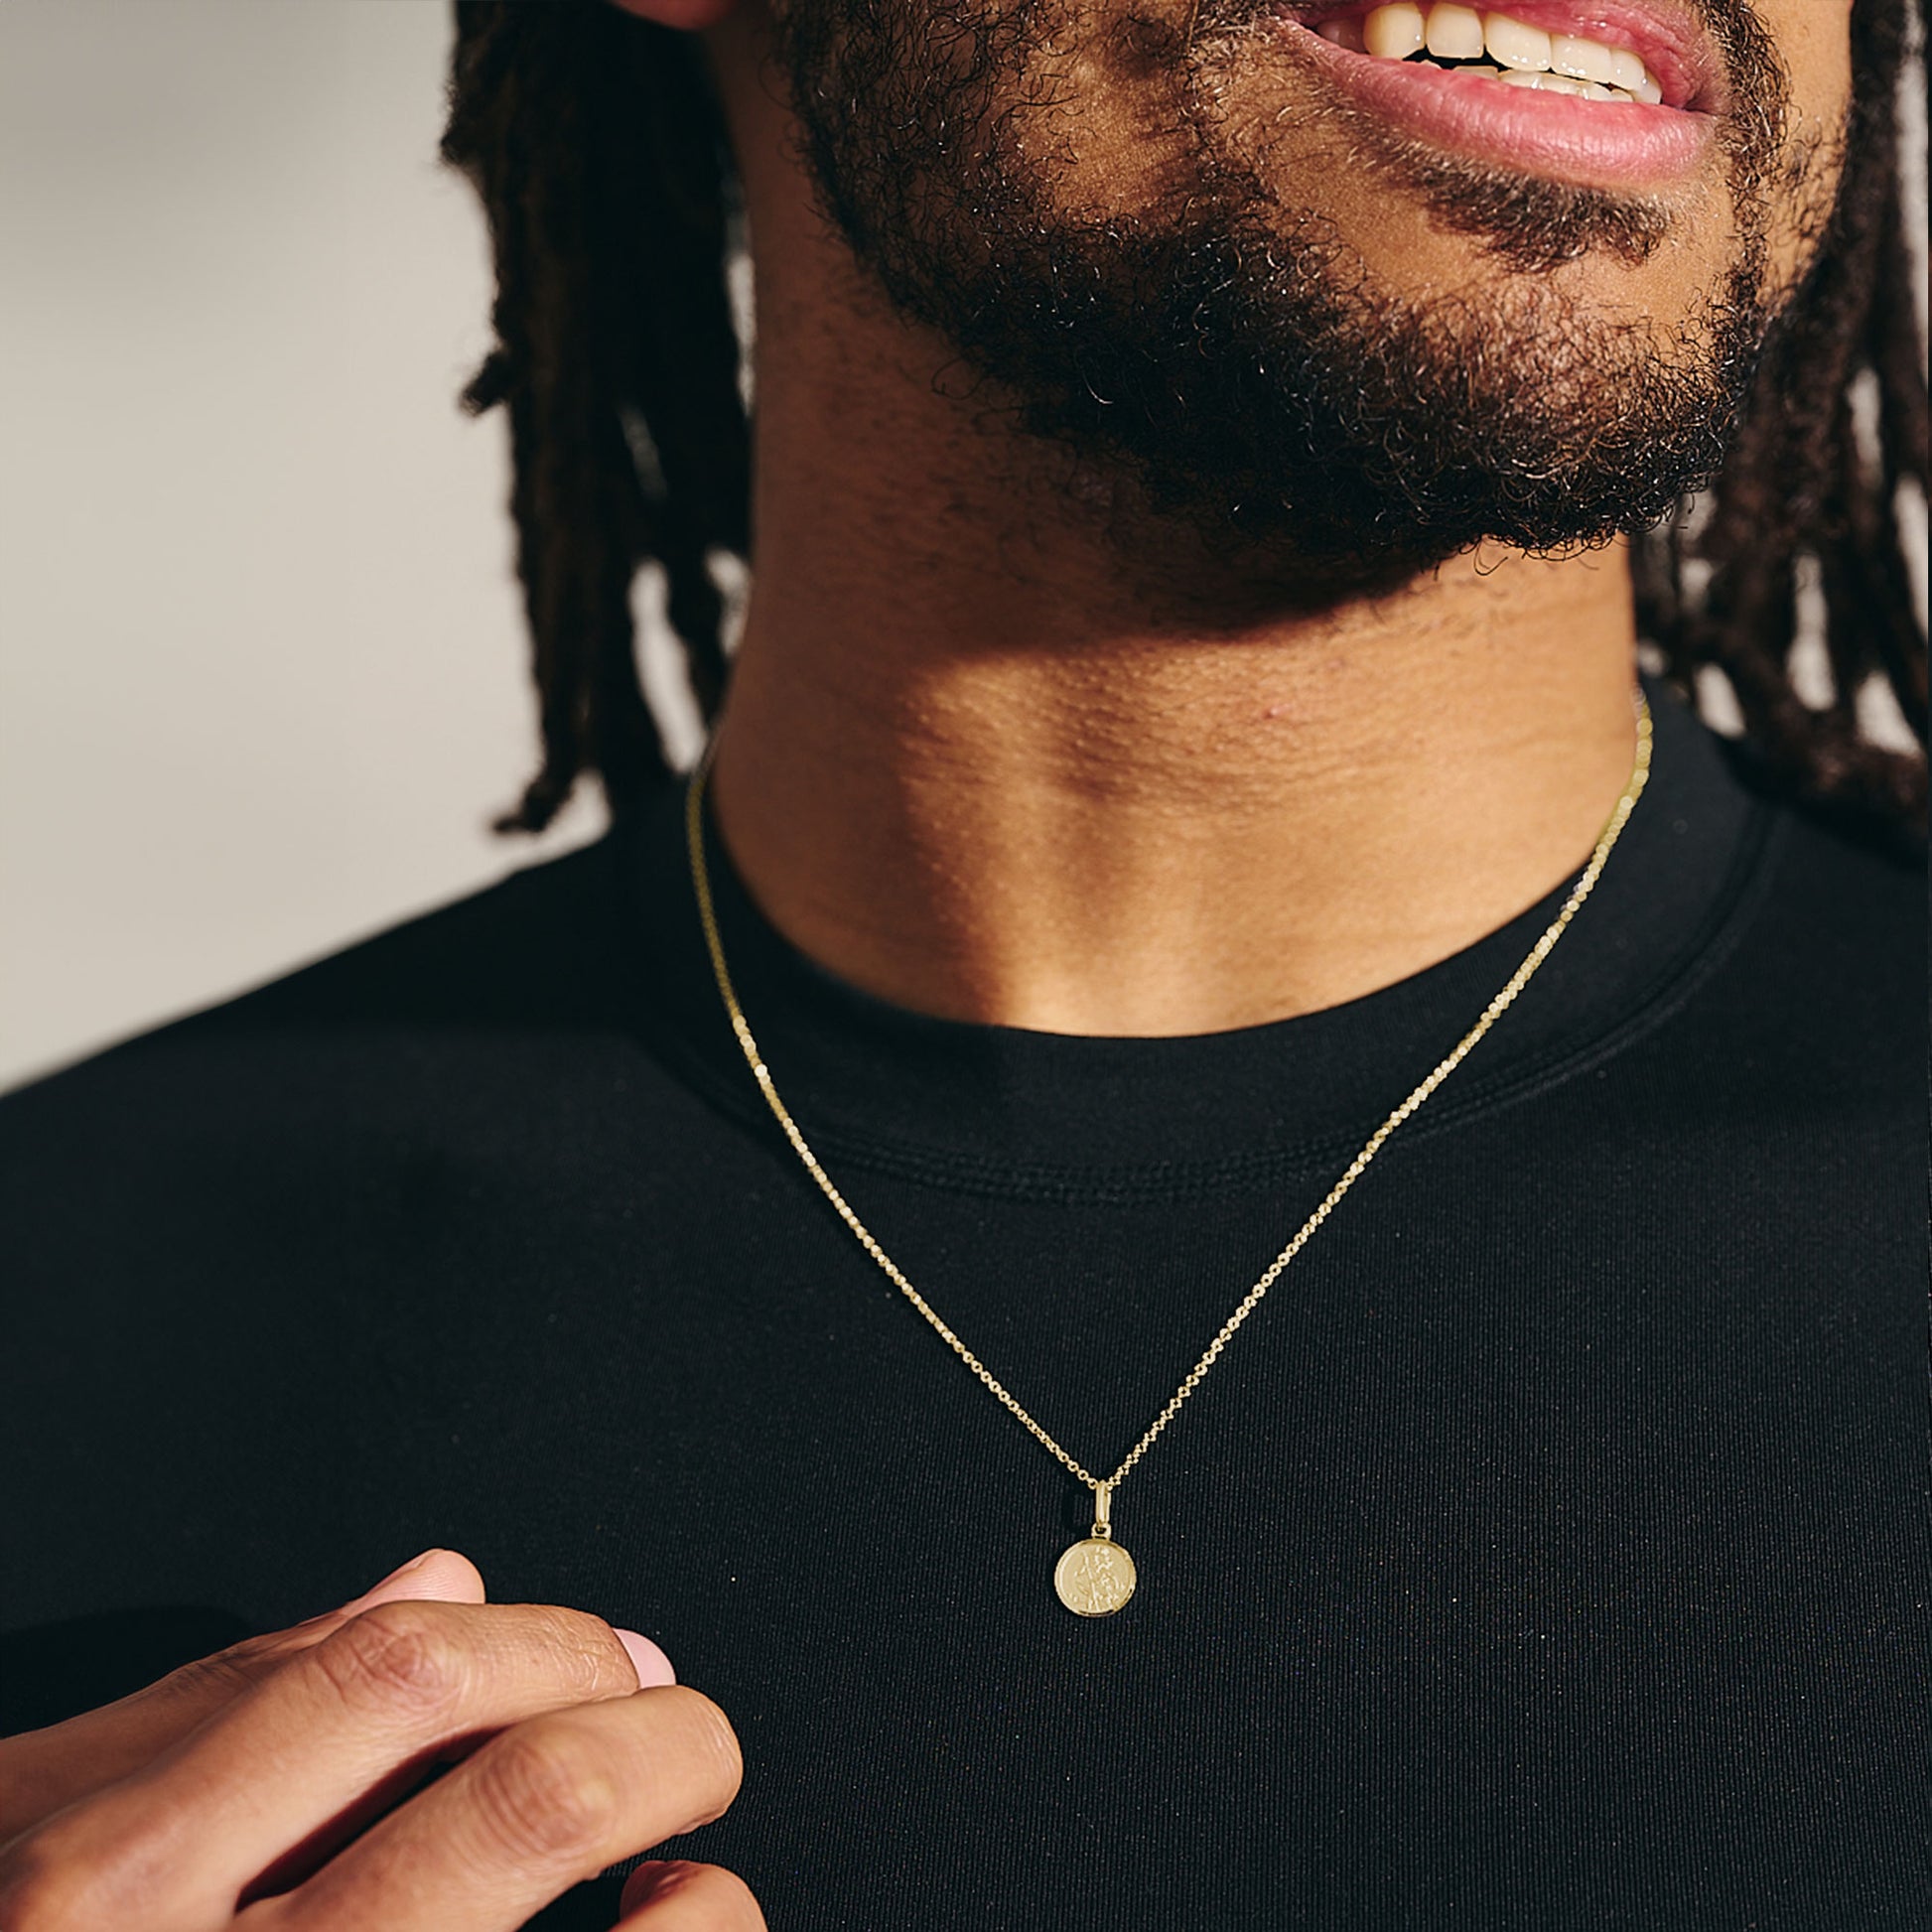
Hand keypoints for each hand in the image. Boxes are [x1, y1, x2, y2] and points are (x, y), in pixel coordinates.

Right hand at [0, 1550, 763, 1928]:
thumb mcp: (40, 1834)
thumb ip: (229, 1705)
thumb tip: (446, 1580)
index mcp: (113, 1881)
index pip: (396, 1677)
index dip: (541, 1642)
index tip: (602, 1657)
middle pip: (534, 1798)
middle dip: (657, 1735)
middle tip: (682, 1734)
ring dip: (699, 1883)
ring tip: (678, 1866)